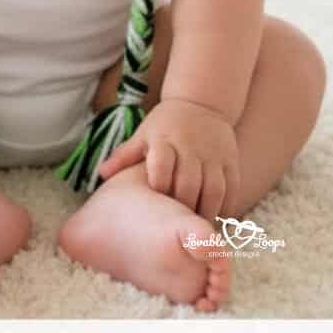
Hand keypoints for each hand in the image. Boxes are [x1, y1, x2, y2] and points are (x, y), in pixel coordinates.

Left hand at [97, 99, 239, 219]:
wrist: (201, 102)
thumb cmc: (166, 124)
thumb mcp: (143, 134)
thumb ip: (124, 155)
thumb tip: (101, 174)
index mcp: (164, 141)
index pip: (161, 166)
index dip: (159, 188)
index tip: (155, 208)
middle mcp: (190, 147)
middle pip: (189, 184)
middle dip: (183, 209)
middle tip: (177, 229)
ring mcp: (213, 155)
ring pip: (213, 190)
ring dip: (206, 214)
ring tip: (197, 230)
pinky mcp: (230, 160)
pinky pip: (231, 188)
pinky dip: (226, 208)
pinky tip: (216, 222)